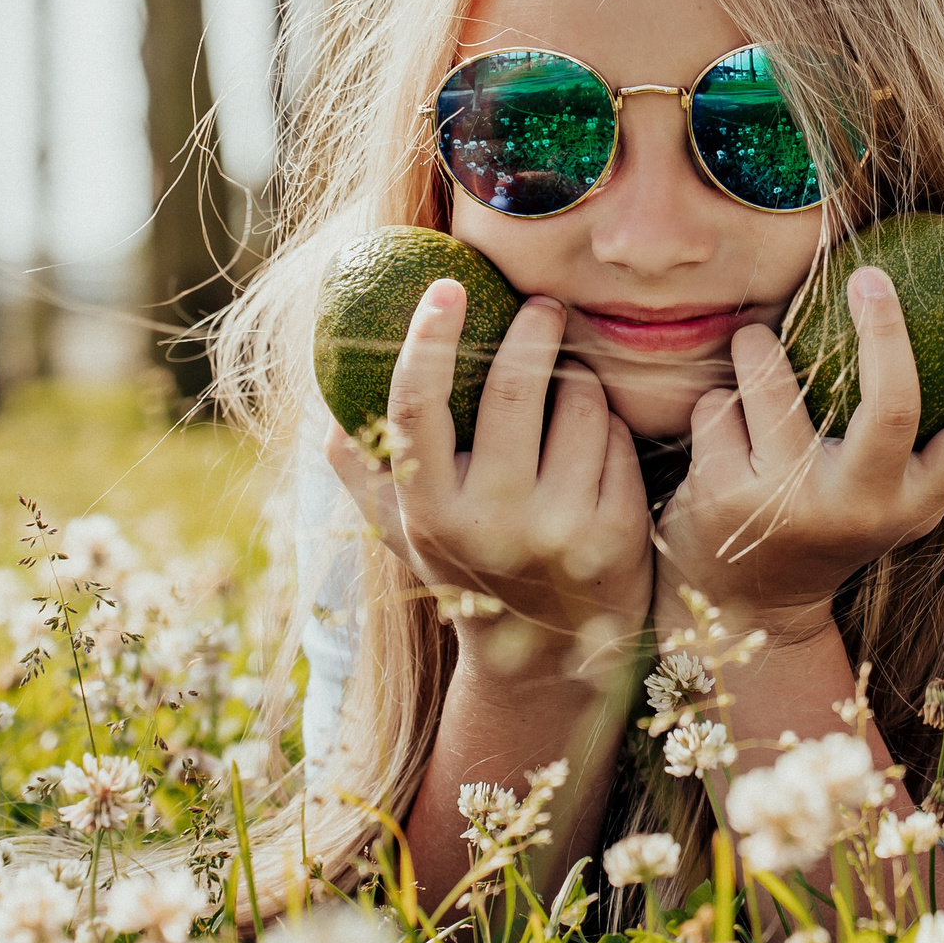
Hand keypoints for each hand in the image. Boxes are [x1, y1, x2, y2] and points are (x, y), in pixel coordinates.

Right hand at [325, 282, 652, 675]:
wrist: (546, 655)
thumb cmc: (466, 567)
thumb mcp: (402, 532)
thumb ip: (361, 470)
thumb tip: (326, 400)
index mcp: (428, 512)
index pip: (416, 411)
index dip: (426, 342)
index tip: (445, 287)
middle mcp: (492, 523)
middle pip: (514, 389)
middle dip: (534, 329)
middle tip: (543, 304)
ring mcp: (559, 530)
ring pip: (580, 405)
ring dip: (578, 380)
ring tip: (569, 391)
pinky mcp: (617, 533)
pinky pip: (618, 438)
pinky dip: (609, 425)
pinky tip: (596, 441)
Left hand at [653, 267, 943, 640]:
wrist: (743, 604)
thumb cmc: (826, 517)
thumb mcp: (882, 494)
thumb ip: (910, 433)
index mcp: (914, 505)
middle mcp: (862, 509)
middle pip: (893, 407)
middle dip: (884, 331)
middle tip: (869, 276)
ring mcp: (794, 506)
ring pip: (774, 380)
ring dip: (758, 347)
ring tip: (754, 349)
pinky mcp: (728, 497)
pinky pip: (719, 405)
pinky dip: (719, 404)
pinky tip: (723, 438)